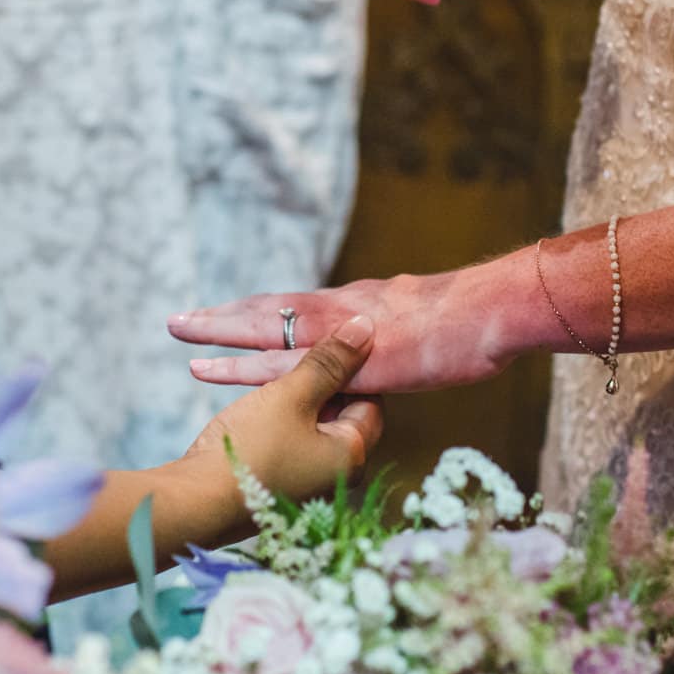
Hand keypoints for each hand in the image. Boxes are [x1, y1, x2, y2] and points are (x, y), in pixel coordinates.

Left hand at [171, 267, 522, 392]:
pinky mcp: (348, 362)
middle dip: (224, 317)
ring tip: (181, 331)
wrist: (493, 311)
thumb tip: (384, 342)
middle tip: (179, 321)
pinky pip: (286, 365)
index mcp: (358, 304)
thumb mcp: (423, 321)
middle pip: (270, 310)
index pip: (298, 308)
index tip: (225, 318)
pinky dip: (246, 366)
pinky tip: (215, 369)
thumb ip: (396, 333)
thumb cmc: (473, 322)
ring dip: (221, 331)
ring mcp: (342, 334)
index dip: (259, 313)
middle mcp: (341, 310)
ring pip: (266, 329)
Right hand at [188, 318, 384, 503]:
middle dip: (323, 384)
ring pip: (315, 427)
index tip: (325, 346)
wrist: (196, 503)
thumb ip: (329, 362)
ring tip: (276, 375)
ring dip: (300, 400)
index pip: (370, 400)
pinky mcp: (283, 486)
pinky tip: (261, 405)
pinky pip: (294, 443)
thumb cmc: (249, 450)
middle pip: (343, 415)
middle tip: (299, 356)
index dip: (350, 368)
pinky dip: (284, 420)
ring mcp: (310, 484)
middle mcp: (338, 475)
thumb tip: (366, 327)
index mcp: (352, 455)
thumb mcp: (290, 396)